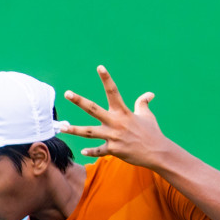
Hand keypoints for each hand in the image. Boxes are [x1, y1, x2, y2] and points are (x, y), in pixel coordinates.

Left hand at [59, 65, 174, 168]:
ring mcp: (114, 137)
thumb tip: (149, 94)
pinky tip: (82, 151)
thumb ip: (143, 104)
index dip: (107, 79)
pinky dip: (91, 152)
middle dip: (79, 101)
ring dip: (74, 130)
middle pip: (93, 109)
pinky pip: (99, 151)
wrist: (158, 152)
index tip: (100, 67)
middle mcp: (116, 122)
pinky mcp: (114, 150)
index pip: (113, 91)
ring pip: (89, 132)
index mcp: (123, 112)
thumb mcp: (147, 116)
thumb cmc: (152, 133)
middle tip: (67, 93)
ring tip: (62, 127)